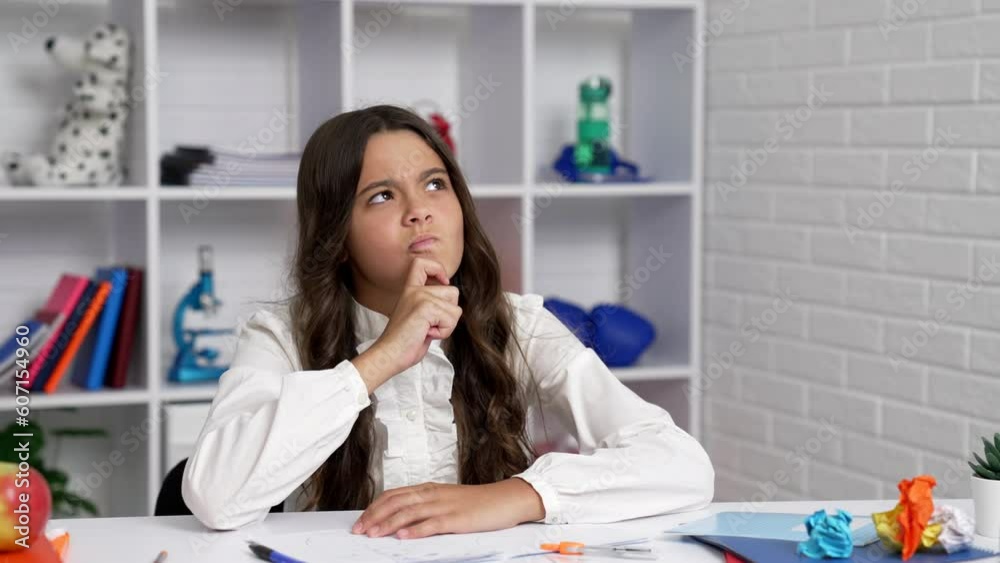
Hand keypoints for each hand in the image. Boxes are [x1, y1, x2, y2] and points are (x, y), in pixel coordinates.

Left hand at [350, 479, 544, 539]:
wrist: (505, 500)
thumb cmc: (477, 503)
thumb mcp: (446, 500)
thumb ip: (425, 506)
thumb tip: (400, 519)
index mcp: (429, 489)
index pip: (394, 494)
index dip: (374, 507)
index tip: (360, 521)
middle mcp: (433, 494)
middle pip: (396, 502)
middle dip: (374, 516)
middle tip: (359, 530)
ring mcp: (445, 506)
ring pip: (409, 512)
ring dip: (388, 524)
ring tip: (373, 534)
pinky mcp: (457, 519)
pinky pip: (432, 524)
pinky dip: (415, 530)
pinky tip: (403, 537)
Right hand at [351, 258, 461, 393]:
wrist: (389, 355)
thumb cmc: (404, 343)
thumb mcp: (419, 318)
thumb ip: (432, 307)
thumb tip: (453, 307)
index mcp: (410, 290)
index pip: (422, 263)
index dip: (438, 268)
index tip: (443, 281)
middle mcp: (415, 290)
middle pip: (453, 292)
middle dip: (450, 313)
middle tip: (430, 326)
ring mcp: (420, 297)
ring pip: (455, 308)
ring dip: (447, 325)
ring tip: (427, 330)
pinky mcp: (426, 308)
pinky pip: (451, 320)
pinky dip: (444, 333)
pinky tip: (426, 334)